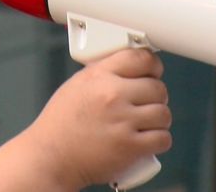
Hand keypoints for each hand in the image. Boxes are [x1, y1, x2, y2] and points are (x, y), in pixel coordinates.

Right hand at [22, 48, 171, 189]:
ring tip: (144, 124)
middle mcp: (112, 94)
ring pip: (163, 114)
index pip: (141, 58)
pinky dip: (158, 140)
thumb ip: (104, 72)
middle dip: (154, 97)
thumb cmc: (61, 123)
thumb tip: (130, 67)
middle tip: (144, 105)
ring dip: (158, 120)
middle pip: (158, 87)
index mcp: (99, 75)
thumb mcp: (77, 84)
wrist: (51, 156)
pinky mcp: (130, 147)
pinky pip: (163, 138)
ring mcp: (122, 121)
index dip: (153, 66)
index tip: (153, 73)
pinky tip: (147, 140)